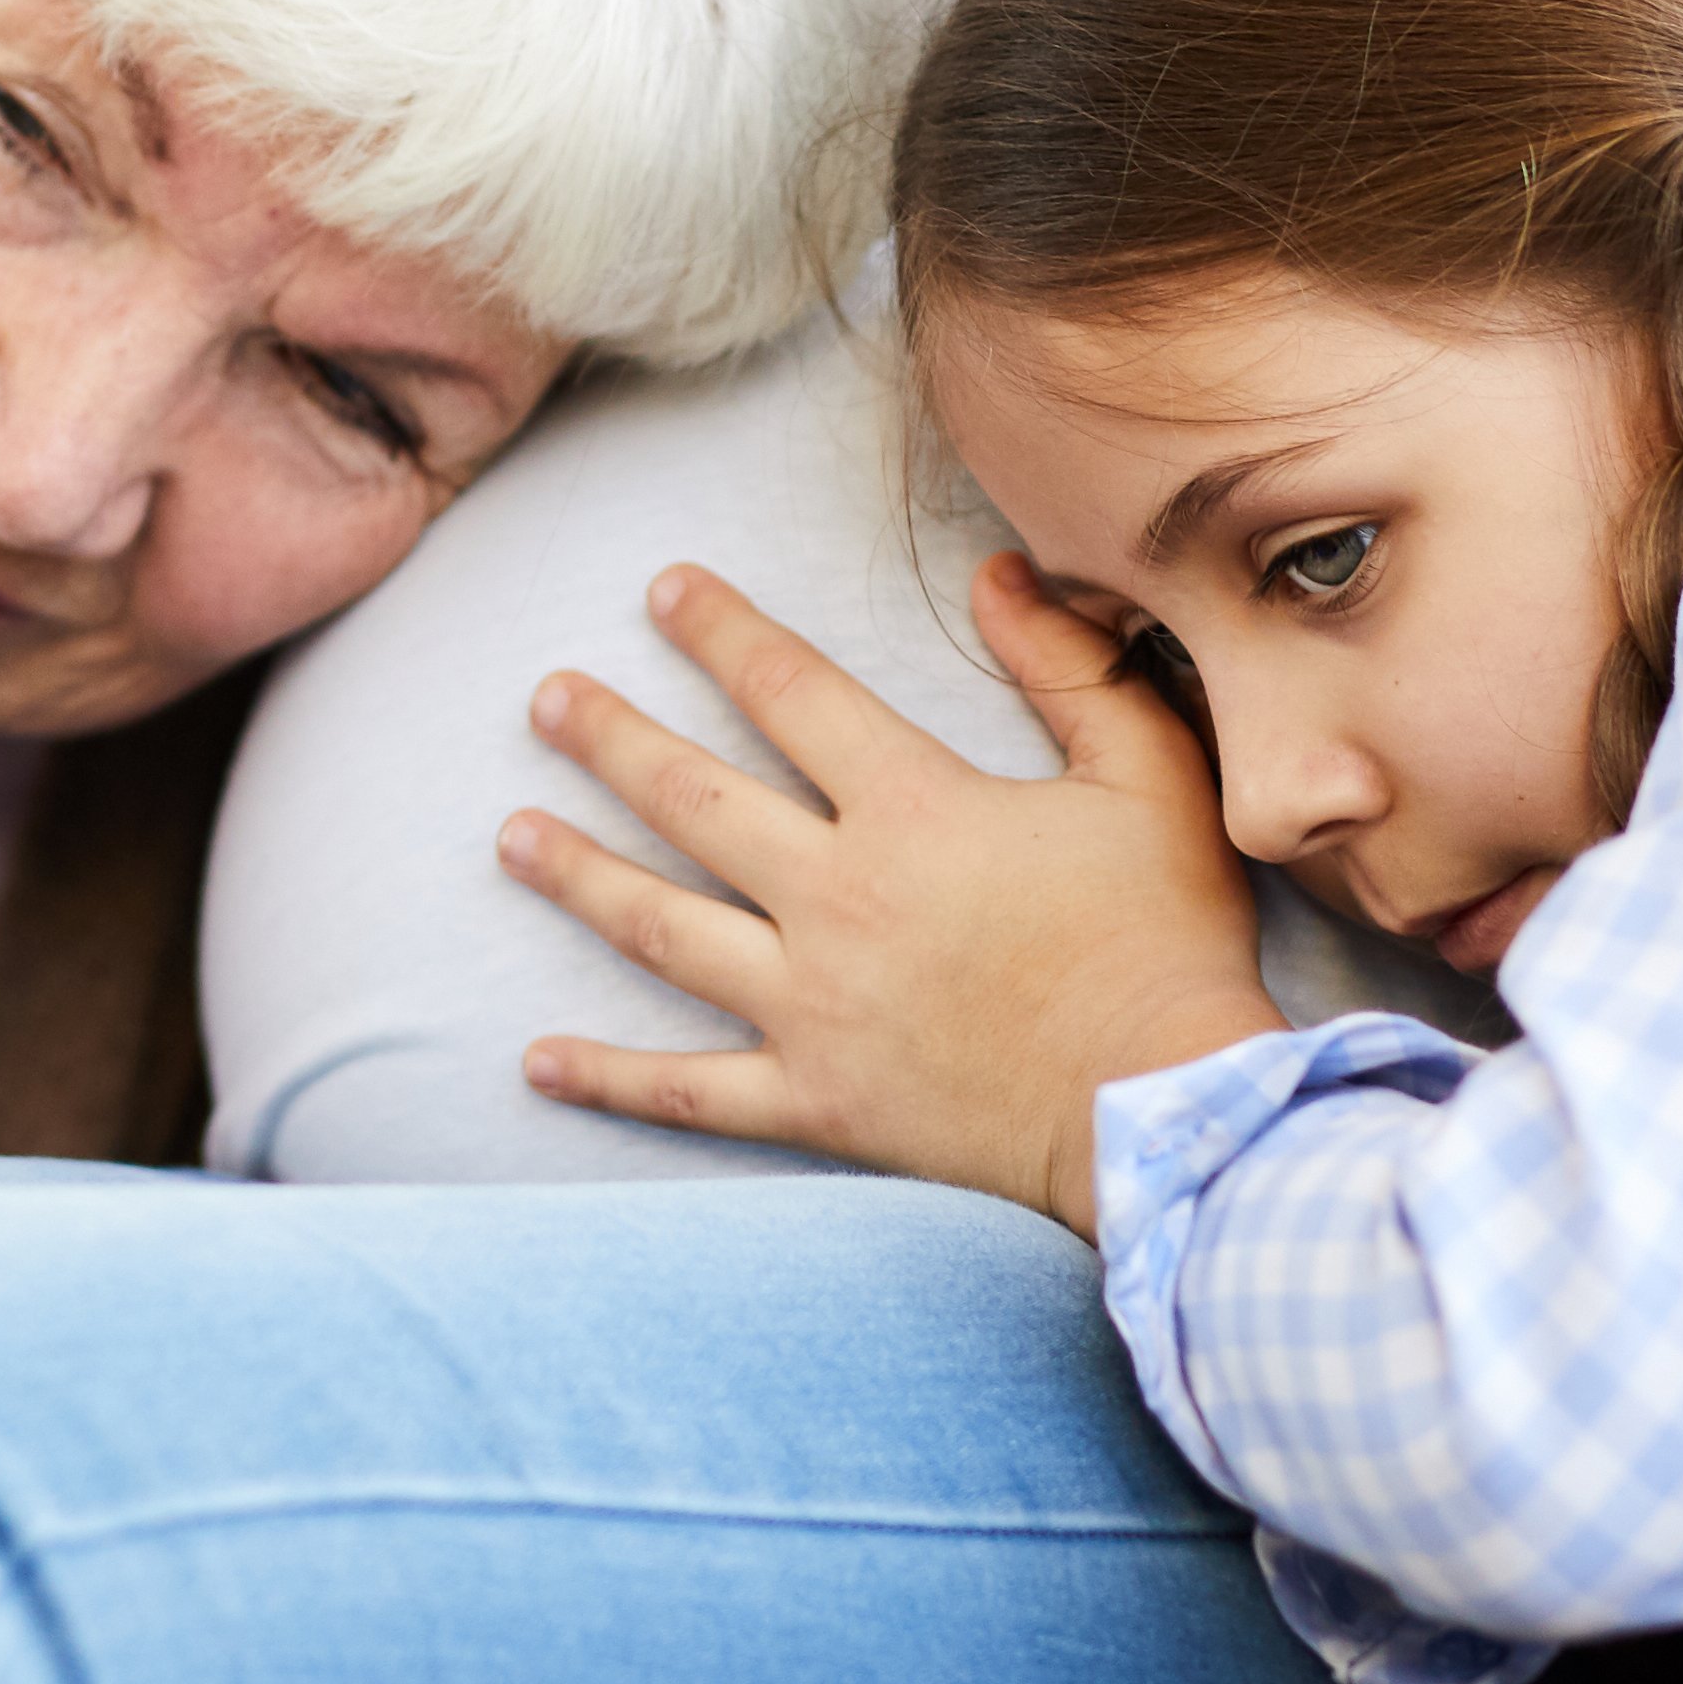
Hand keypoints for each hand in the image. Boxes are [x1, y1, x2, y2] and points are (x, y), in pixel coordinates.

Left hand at [499, 560, 1281, 1230]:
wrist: (1172, 1111)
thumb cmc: (1169, 941)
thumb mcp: (1150, 777)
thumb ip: (1071, 667)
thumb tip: (996, 571)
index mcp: (913, 812)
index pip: (790, 695)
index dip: (721, 634)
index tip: (661, 589)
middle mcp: (839, 899)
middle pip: (693, 802)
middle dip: (609, 739)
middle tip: (544, 698)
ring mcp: (814, 1006)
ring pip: (662, 930)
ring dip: (579, 876)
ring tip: (509, 836)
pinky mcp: (816, 1100)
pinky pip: (688, 1090)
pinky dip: (608, 1077)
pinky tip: (535, 1060)